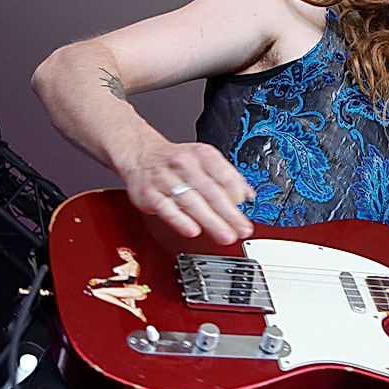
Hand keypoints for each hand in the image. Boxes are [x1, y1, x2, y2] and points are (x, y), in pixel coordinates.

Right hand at [123, 135, 255, 244]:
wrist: (140, 154)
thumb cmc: (175, 161)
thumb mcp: (203, 159)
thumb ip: (226, 177)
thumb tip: (248, 196)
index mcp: (202, 154)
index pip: (225, 176)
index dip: (238, 197)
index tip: (245, 215)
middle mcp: (184, 164)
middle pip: (211, 192)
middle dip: (229, 214)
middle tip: (241, 230)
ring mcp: (165, 178)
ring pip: (191, 201)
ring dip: (211, 221)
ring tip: (225, 235)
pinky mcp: (149, 193)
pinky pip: (166, 208)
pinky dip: (180, 220)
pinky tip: (192, 230)